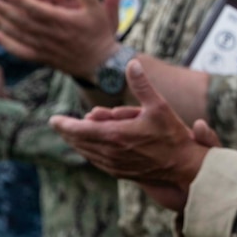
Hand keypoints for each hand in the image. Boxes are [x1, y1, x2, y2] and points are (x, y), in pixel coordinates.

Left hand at [0, 0, 120, 79]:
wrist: (101, 65)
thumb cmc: (100, 34)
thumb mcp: (98, 11)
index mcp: (64, 22)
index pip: (38, 10)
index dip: (23, 1)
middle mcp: (52, 36)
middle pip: (23, 22)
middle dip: (4, 11)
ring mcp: (46, 48)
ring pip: (19, 36)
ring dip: (1, 24)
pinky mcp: (44, 58)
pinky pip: (23, 52)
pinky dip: (9, 45)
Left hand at [48, 60, 206, 210]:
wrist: (183, 167)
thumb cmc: (173, 136)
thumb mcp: (160, 106)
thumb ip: (142, 85)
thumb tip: (132, 63)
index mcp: (115, 135)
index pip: (80, 130)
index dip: (65, 125)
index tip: (53, 120)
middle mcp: (111, 153)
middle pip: (80, 142)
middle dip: (68, 133)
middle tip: (58, 125)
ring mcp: (115, 165)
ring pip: (87, 153)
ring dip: (77, 143)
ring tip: (70, 135)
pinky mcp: (121, 173)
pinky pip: (97, 162)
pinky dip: (89, 153)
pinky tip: (89, 149)